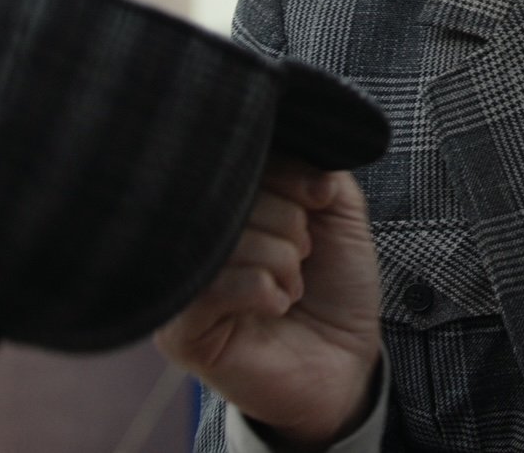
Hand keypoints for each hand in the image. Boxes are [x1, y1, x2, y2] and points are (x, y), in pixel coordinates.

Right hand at [155, 159, 382, 448]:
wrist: (344, 363)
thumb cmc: (334, 286)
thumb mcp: (339, 215)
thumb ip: (320, 172)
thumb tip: (304, 168)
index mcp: (223, 203)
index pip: (240, 161)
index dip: (290, 174)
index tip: (321, 198)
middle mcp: (192, 238)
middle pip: (232, 197)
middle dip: (289, 223)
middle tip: (303, 257)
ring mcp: (181, 284)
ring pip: (227, 240)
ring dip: (281, 261)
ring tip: (292, 286)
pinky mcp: (179, 332)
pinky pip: (215, 288)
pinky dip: (263, 290)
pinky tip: (277, 307)